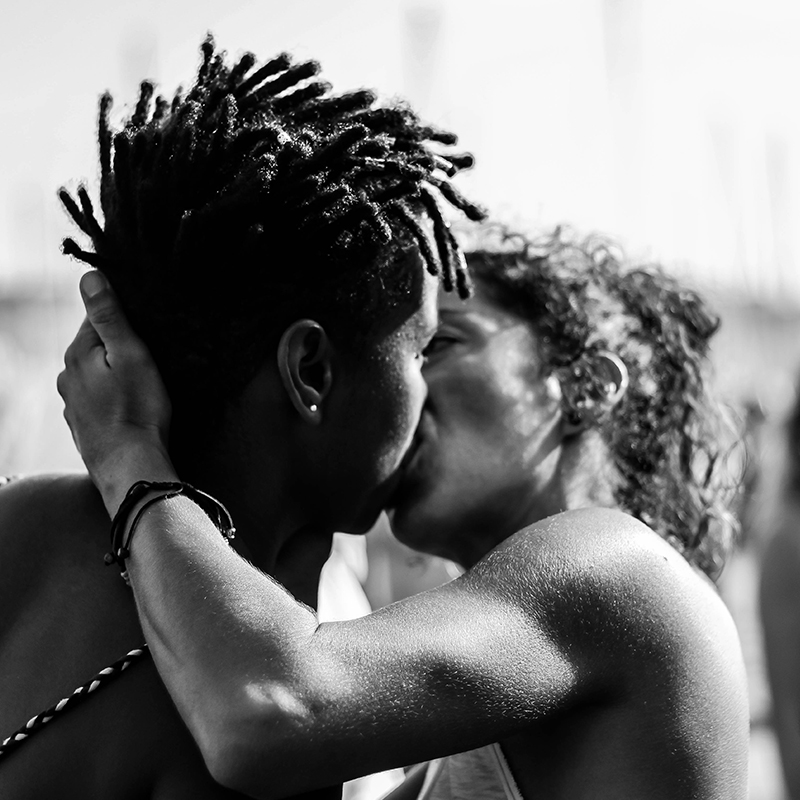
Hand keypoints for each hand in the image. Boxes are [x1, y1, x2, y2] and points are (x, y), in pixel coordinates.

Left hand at [58, 271, 176, 514]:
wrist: (130, 466)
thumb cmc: (138, 409)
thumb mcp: (131, 354)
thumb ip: (109, 316)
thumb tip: (88, 277)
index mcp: (78, 355)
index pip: (97, 320)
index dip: (123, 322)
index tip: (146, 332)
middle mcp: (68, 378)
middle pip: (95, 350)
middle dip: (118, 350)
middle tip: (149, 362)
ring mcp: (73, 405)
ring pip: (95, 378)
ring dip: (114, 378)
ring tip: (142, 389)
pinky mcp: (83, 427)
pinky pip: (98, 403)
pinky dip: (112, 401)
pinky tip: (131, 410)